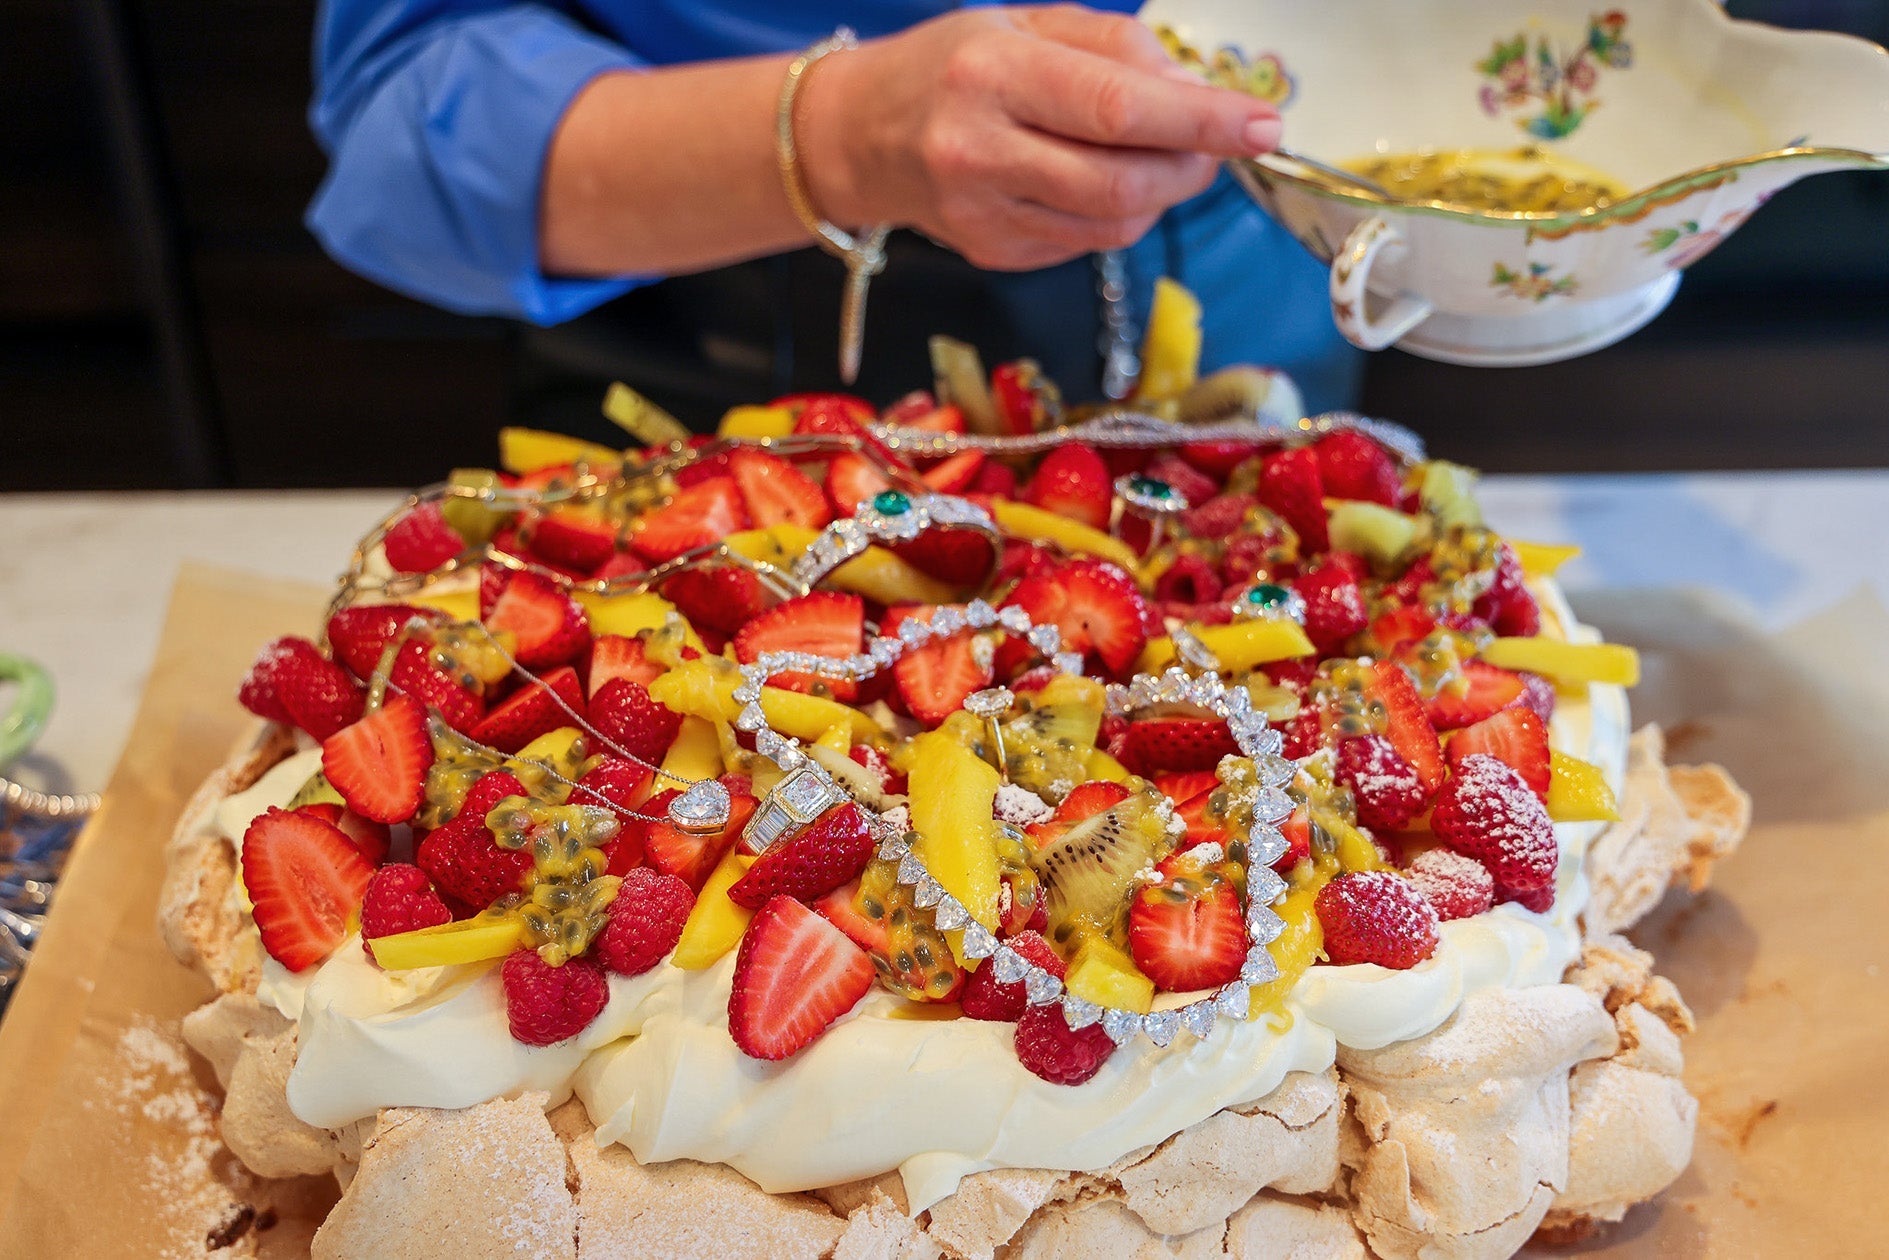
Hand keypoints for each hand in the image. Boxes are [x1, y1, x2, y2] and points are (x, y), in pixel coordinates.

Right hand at [797, 5, 1280, 270]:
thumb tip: (1195, 95)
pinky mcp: (993, 252)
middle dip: (1190, 165)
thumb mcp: (1027, 22)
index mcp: (993, 73)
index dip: (1200, 123)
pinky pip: (1086, 242)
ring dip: (1160, 193)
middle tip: (1214, 142)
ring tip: (1158, 156)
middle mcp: (981, 149)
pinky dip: (1118, 214)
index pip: (1118, 110)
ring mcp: (984, 213)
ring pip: (1113, 224)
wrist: (859, 135)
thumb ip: (1116, 50)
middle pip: (1123, 183)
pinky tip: (1101, 180)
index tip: (1260, 125)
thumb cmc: (950, 67)